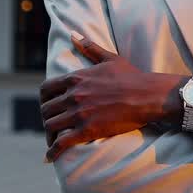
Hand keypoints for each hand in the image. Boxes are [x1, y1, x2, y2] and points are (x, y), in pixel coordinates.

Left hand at [40, 33, 185, 160]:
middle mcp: (73, 95)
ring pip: (50, 126)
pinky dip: (52, 151)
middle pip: (46, 109)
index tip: (49, 106)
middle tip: (53, 125)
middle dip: (47, 118)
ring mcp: (79, 113)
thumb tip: (73, 34)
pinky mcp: (86, 130)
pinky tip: (50, 157)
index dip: (44, 100)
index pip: (46, 89)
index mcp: (76, 78)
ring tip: (53, 141)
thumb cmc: (132, 76)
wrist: (147, 95)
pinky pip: (62, 143)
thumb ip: (89, 47)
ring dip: (49, 135)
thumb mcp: (109, 58)